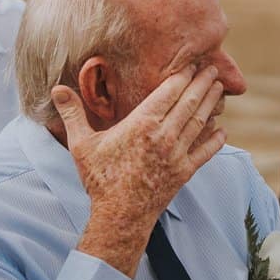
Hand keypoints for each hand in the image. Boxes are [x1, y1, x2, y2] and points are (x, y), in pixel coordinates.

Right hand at [53, 67, 227, 270]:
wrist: (118, 216)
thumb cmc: (99, 179)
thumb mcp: (81, 144)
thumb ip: (72, 114)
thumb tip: (57, 89)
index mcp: (141, 124)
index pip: (169, 92)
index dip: (182, 76)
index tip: (192, 64)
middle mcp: (163, 136)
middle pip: (189, 103)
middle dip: (202, 83)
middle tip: (213, 69)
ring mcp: (176, 155)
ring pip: (200, 123)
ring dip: (211, 104)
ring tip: (219, 89)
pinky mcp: (184, 173)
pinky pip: (205, 152)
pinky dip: (215, 140)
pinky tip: (222, 130)